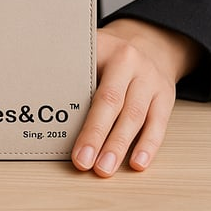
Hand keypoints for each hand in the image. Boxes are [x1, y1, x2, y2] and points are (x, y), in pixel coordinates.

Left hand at [72, 18, 200, 177]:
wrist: (150, 42)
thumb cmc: (109, 52)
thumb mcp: (91, 48)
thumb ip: (72, 67)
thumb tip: (44, 96)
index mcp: (107, 50)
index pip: (90, 83)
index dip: (79, 112)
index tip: (62, 133)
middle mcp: (132, 65)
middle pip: (113, 102)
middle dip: (96, 135)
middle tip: (83, 162)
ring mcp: (151, 81)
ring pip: (135, 117)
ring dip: (118, 147)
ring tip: (104, 169)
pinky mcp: (166, 97)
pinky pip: (159, 124)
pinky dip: (147, 146)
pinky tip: (137, 163)